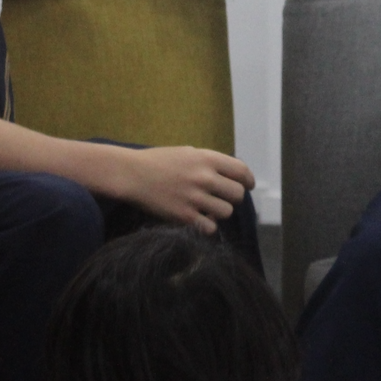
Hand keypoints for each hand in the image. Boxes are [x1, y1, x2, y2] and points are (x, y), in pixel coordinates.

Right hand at [110, 144, 254, 231]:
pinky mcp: (184, 216)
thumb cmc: (158, 161)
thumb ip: (209, 162)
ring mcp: (195, 198)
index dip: (248, 180)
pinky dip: (208, 225)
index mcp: (207, 159)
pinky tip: (200, 219)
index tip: (248, 186)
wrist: (132, 174)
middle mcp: (205, 178)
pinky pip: (210, 227)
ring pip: (227, 212)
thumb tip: (230, 173)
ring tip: (210, 208)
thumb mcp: (187, 152)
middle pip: (238, 194)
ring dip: (221, 212)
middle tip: (224, 198)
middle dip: (234, 197)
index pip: (242, 171)